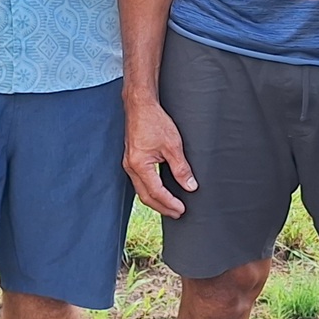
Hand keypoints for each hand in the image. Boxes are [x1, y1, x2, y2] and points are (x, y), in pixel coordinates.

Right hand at [124, 97, 196, 216]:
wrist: (140, 105)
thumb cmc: (154, 120)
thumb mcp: (173, 145)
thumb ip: (181, 168)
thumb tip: (190, 187)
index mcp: (139, 165)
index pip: (156, 192)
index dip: (170, 203)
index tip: (182, 209)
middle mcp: (130, 167)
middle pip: (145, 196)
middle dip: (162, 207)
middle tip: (177, 213)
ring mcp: (129, 163)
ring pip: (141, 190)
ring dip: (156, 200)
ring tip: (170, 206)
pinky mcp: (131, 159)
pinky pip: (139, 181)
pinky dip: (150, 190)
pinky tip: (160, 191)